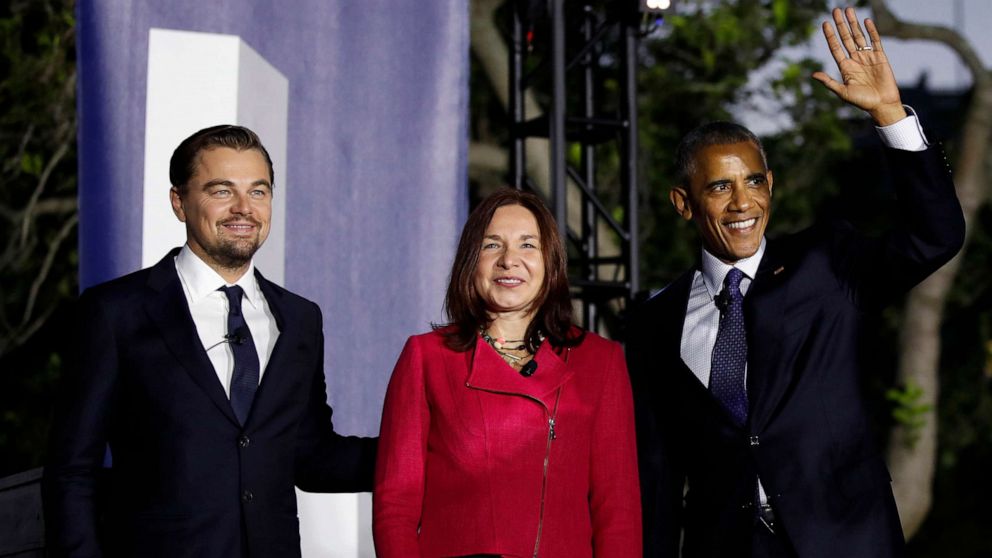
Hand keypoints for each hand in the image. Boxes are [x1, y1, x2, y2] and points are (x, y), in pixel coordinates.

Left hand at [811, 7, 905, 125]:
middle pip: (846, 38)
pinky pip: (875, 41)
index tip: (825, 23)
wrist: (882, 104)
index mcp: (845, 67)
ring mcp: (867, 57)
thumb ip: (829, 82)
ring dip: (854, 23)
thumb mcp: (842, 92)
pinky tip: (866, 21)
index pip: (835, 47)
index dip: (830, 35)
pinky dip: (871, 31)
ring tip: (849, 10)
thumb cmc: (862, 101)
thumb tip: (813, 74)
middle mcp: (855, 59)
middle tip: (835, 10)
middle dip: (841, 24)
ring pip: (859, 36)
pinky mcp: (880, 57)